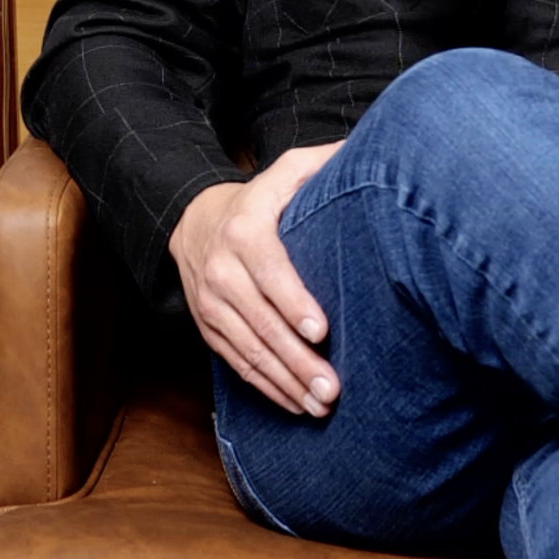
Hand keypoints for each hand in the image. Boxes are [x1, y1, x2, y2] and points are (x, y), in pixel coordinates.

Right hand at [168, 141, 344, 417]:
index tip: (320, 330)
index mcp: (243, 231)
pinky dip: (266, 387)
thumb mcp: (283, 172)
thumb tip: (367, 153)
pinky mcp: (207, 328)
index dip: (292, 301)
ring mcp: (210, 304)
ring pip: (248, 350)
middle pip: (260, 321)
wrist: (191, 222)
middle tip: (333, 388)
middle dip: (297, 359)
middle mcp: (221, 271)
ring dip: (285, 382)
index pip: (269, 270)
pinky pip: (236, 363)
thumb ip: (320, 164)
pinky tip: (296, 405)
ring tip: (321, 406)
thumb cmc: (256, 201)